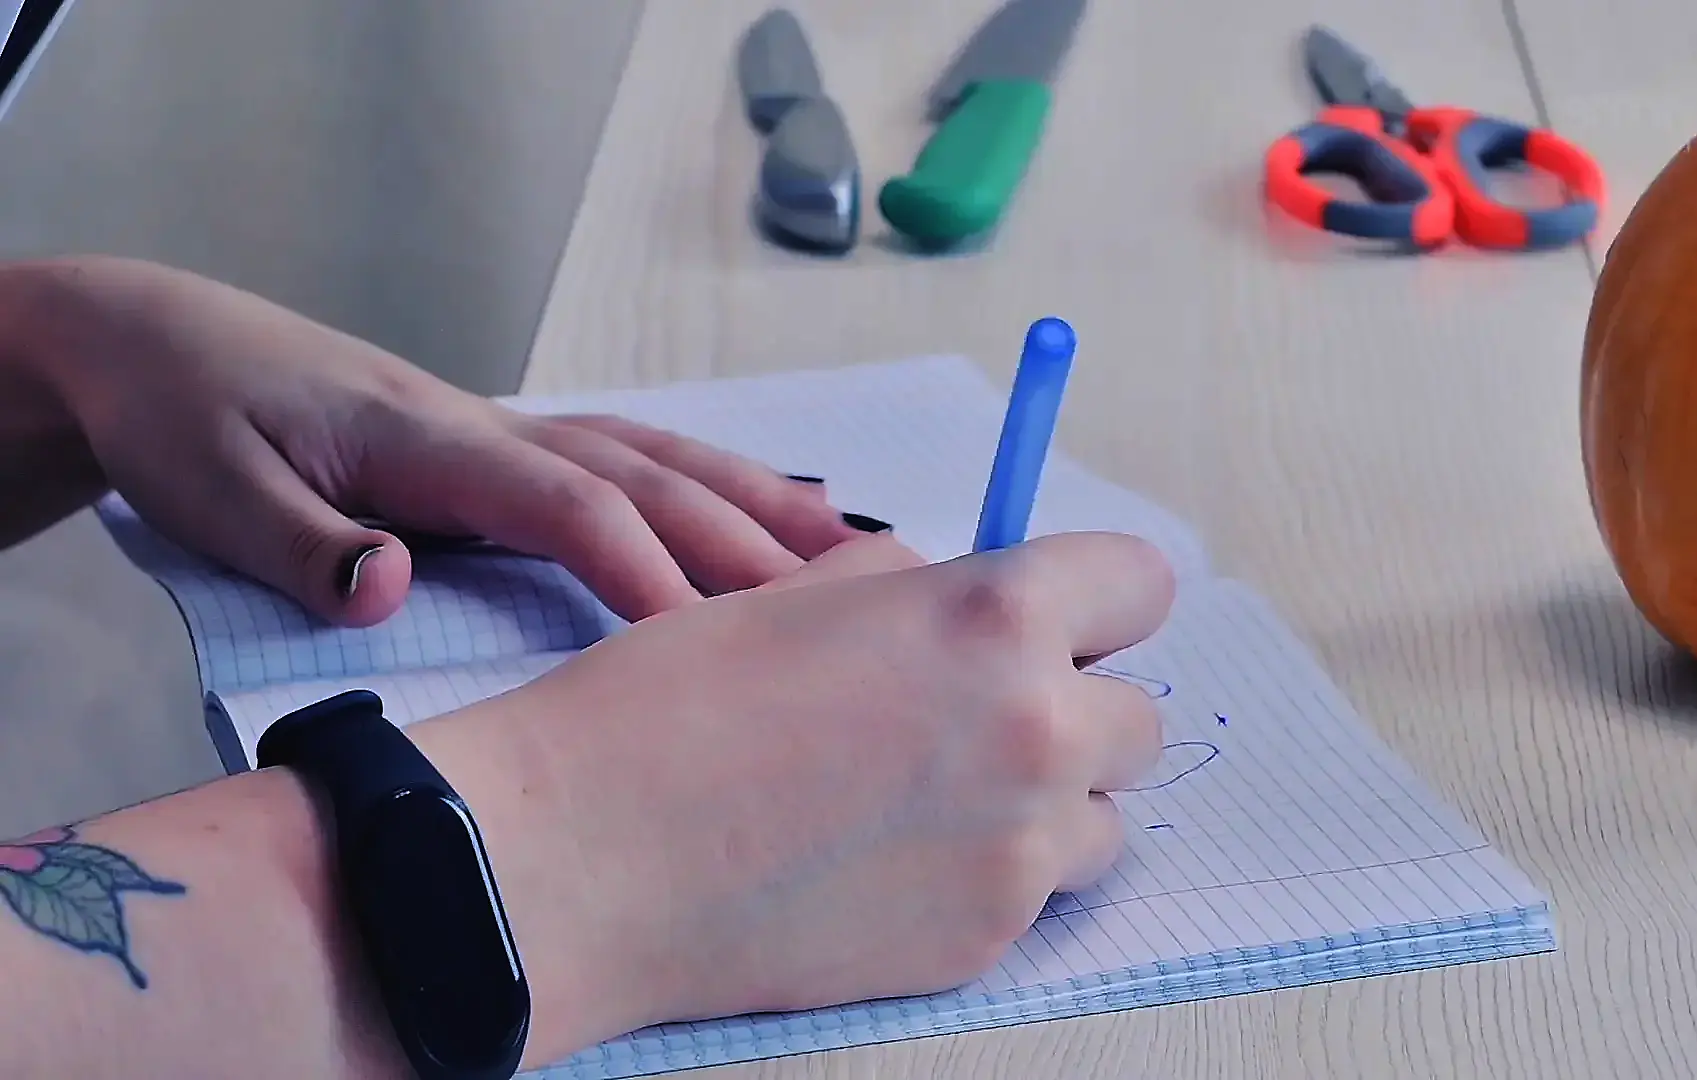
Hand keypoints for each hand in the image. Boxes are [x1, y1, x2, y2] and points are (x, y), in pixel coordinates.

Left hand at [17, 256, 867, 625]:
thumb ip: (303, 543)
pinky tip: (768, 509)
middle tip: (845, 611)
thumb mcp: (211, 489)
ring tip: (855, 551)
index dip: (646, 571)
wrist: (167, 344)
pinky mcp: (507, 445)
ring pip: (660, 458)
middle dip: (748, 543)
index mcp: (431, 441)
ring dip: (759, 501)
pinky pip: (636, 457)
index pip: (569, 504)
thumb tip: (391, 586)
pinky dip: (715, 482)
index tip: (709, 645)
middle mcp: (493, 426)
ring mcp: (509, 429)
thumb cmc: (192, 417)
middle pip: (648, 479)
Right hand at [455, 530, 1174, 1042]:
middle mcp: (1036, 730)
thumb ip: (921, 588)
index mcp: (998, 617)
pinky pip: (1036, 894)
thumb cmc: (671, 710)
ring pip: (1101, 818)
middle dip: (1075, 707)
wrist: (588, 856)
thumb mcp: (804, 595)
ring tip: (933, 797)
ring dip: (1047, 801)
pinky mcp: (985, 940)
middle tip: (979, 715)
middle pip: (1139, 715)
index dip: (1098, 598)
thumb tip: (960, 596)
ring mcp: (1020, 851)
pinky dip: (988, 874)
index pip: (1142, 586)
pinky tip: (891, 861)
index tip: (1065, 618)